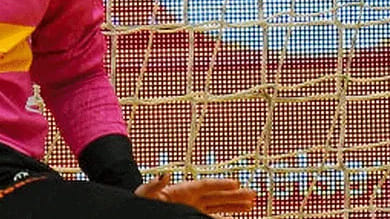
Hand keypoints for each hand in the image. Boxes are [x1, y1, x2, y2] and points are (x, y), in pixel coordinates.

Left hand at [135, 173, 256, 215]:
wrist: (137, 210)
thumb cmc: (140, 201)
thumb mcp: (145, 194)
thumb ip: (154, 186)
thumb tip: (164, 174)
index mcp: (183, 189)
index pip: (206, 185)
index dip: (220, 184)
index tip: (235, 184)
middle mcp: (192, 197)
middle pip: (218, 195)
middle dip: (235, 195)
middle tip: (253, 194)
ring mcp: (194, 207)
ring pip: (219, 205)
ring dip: (235, 205)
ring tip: (251, 203)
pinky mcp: (192, 215)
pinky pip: (212, 215)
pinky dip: (224, 216)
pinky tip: (237, 216)